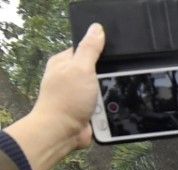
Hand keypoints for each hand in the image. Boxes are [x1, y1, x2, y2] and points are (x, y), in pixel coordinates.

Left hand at [6, 24, 105, 169]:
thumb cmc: (66, 99)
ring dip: (109, 96)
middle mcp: (70, 77)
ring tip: (105, 101)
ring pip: (104, 90)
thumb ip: (90, 49)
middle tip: (109, 82)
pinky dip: (108, 110)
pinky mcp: (87, 110)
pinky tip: (107, 111)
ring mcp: (79, 95)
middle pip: (99, 71)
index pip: (86, 49)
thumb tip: (97, 29)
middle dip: (108, 78)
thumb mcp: (81, 68)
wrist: (62, 131)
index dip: (101, 51)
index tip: (113, 56)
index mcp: (64, 62)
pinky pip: (105, 106)